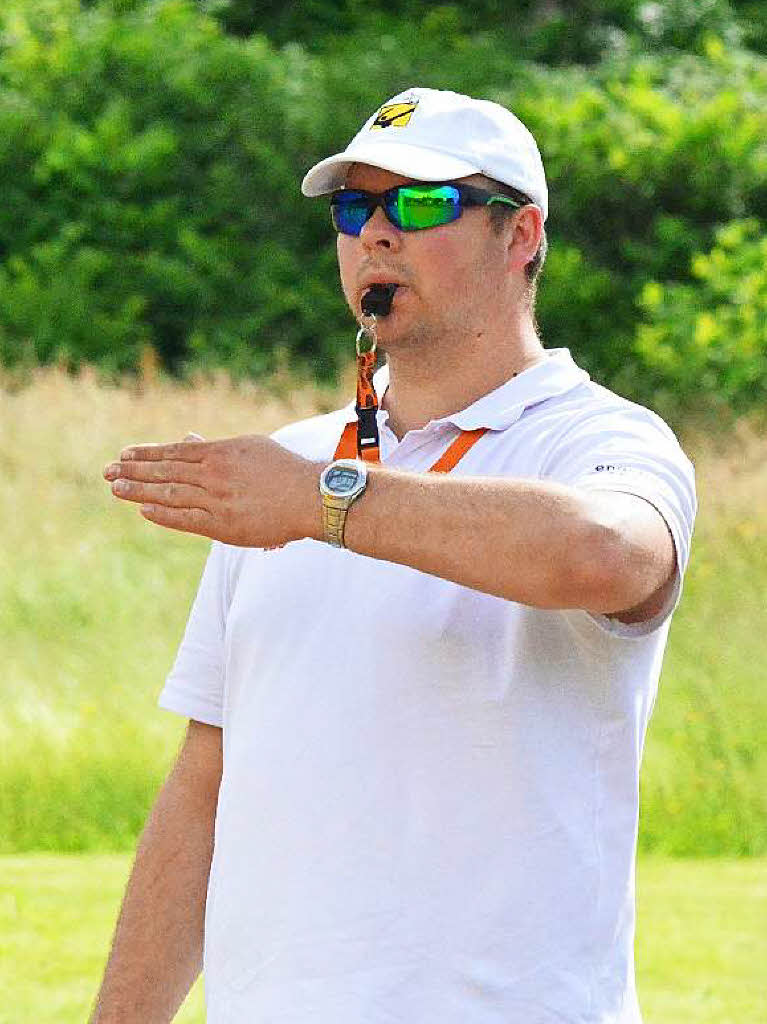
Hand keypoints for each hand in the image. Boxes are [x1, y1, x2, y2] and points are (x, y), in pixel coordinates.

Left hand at [103, 433, 322, 546]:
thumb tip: (192, 441)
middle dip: (133, 470)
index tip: (125, 454)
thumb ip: (218, 448)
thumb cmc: (284, 472)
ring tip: (115, 488)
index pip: (174, 452)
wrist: (310, 497)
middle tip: (107, 470)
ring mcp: (216, 499)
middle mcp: (214, 474)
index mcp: (221, 452)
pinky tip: (143, 510)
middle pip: (164, 471)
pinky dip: (163, 514)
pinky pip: (185, 519)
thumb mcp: (250, 448)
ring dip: (139, 490)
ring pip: (169, 493)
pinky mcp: (222, 524)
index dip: (147, 454)